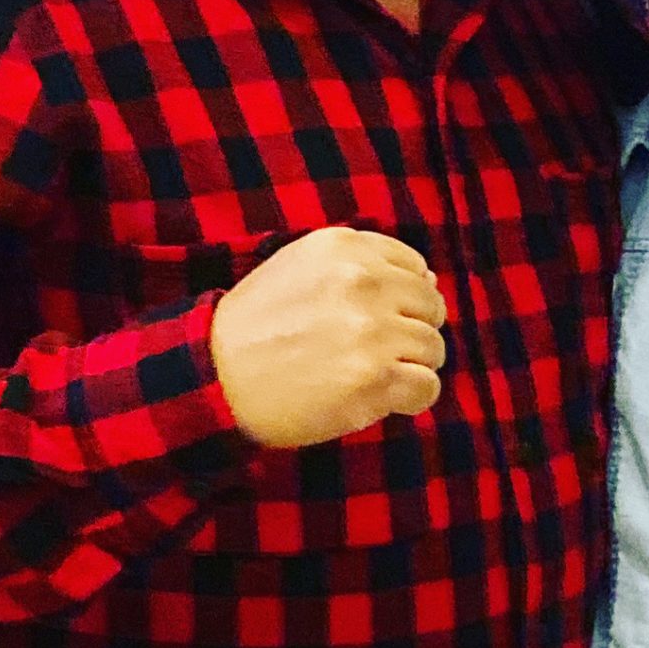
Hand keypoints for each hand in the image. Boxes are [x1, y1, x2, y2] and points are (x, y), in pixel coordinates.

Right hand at [209, 226, 447, 447]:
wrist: (215, 377)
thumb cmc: (258, 328)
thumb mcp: (300, 268)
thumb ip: (361, 266)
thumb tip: (430, 280)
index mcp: (344, 247)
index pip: (414, 268)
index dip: (404, 300)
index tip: (378, 320)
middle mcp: (362, 281)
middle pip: (430, 307)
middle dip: (412, 332)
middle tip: (375, 353)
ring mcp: (370, 330)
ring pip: (433, 348)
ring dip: (411, 367)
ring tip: (372, 377)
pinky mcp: (373, 377)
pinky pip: (427, 387)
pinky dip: (413, 398)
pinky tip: (385, 400)